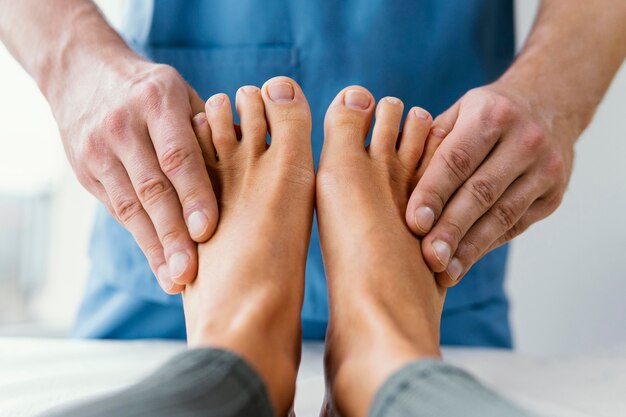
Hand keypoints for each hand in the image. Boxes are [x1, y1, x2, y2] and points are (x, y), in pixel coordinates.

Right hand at [55, 58, 217, 293]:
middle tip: (190, 272)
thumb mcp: (181, 93)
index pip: (178, 155)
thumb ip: (209, 129)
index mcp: (157, 102)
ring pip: (130, 207)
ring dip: (155, 248)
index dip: (193, 194)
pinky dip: (141, 239)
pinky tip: (159, 264)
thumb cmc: (150, 89)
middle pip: (151, 188)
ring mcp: (98, 150)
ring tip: (176, 281)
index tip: (207, 230)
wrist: (81, 72)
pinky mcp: (86, 171)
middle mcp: (123, 126)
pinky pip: (118, 210)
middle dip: (172, 234)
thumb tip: (253, 164)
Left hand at [406, 82, 574, 285]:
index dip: (434, 193)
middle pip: (482, 192)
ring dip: (471, 247)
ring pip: (503, 215)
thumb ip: (431, 141)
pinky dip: (487, 245)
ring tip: (444, 271)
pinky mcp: (554, 195)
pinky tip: (464, 261)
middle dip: (452, 228)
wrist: (551, 104)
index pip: (457, 160)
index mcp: (492, 114)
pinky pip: (515, 225)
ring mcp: (545, 169)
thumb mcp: (460, 111)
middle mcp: (525, 140)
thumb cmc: (487, 113)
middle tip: (429, 257)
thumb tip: (394, 176)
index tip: (415, 223)